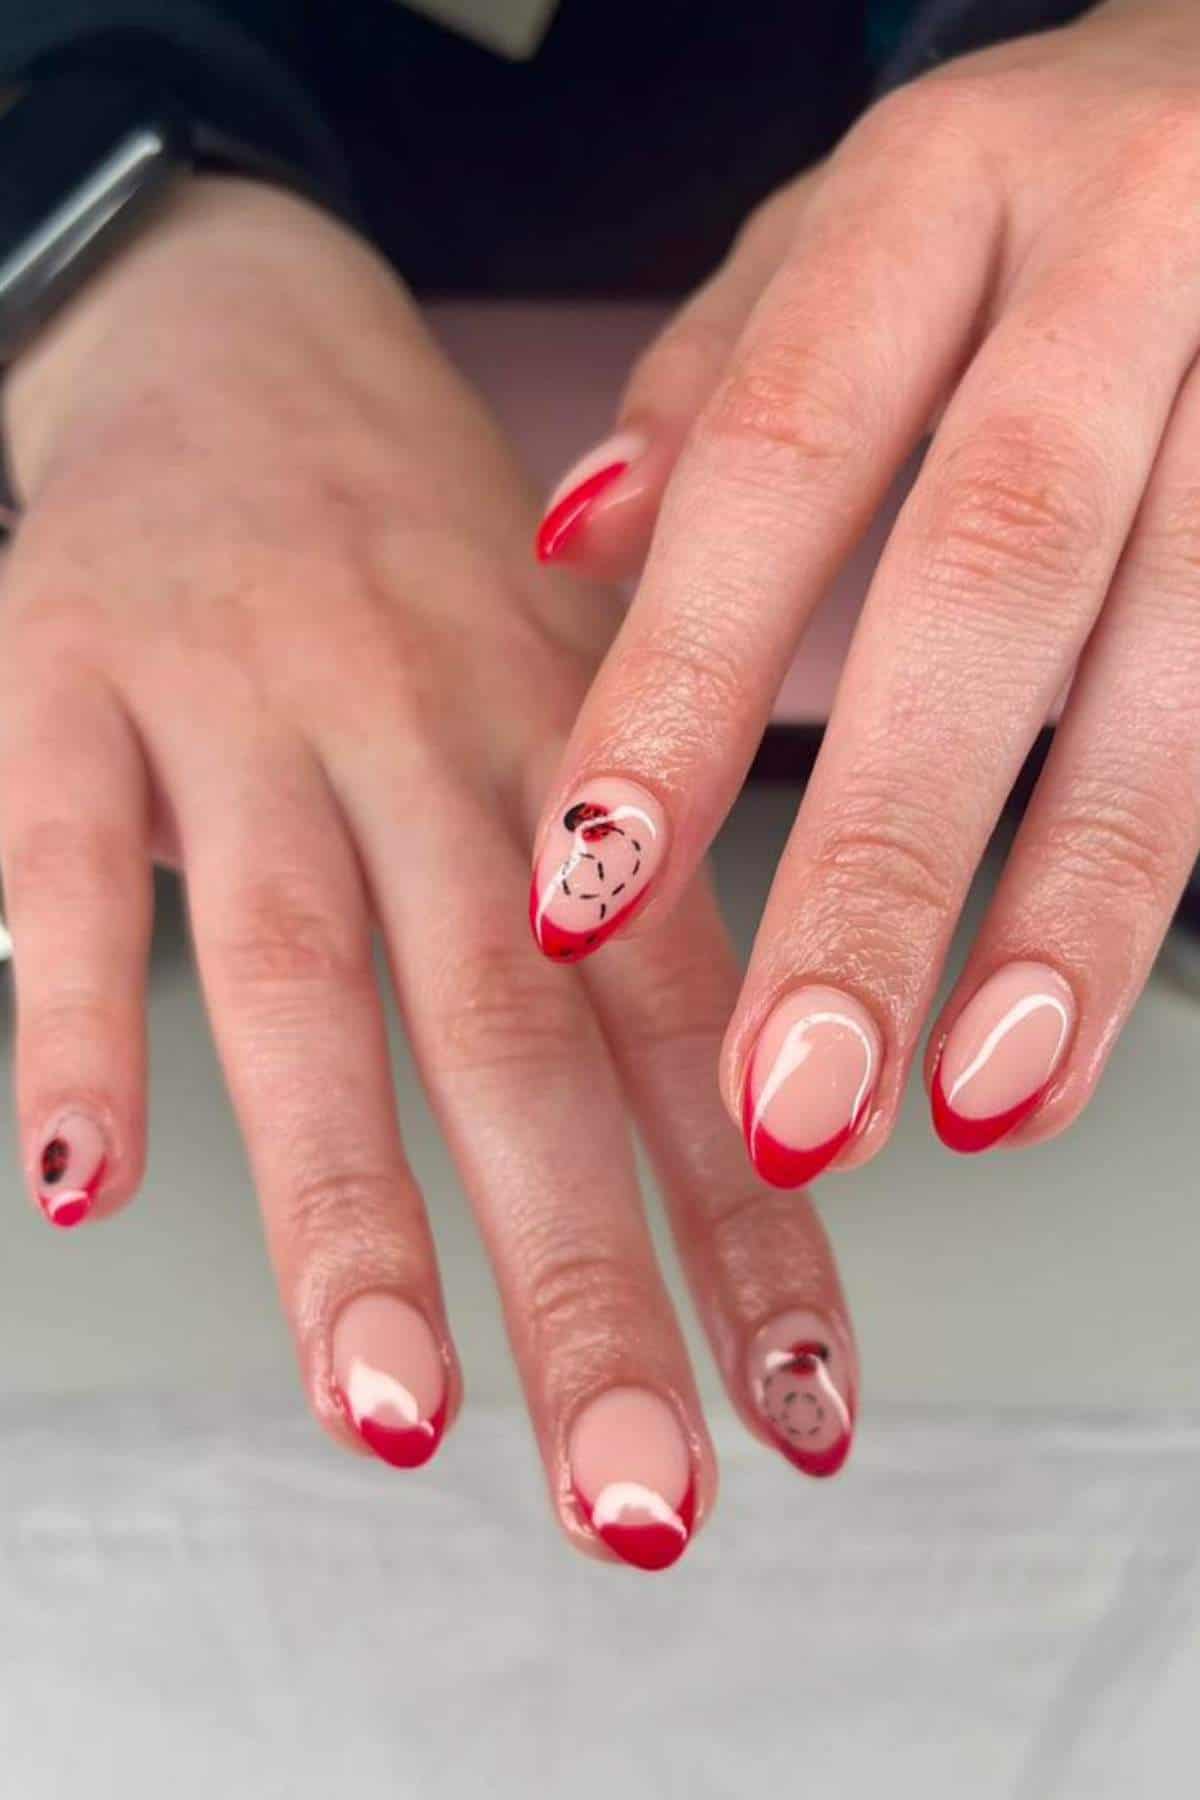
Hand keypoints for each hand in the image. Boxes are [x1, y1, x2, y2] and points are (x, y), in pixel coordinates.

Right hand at [0, 176, 857, 1568]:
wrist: (243, 334)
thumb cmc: (421, 566)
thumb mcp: (566, 698)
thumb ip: (625, 907)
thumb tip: (740, 1145)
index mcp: (577, 751)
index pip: (685, 1018)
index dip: (756, 1222)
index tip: (808, 1410)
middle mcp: (434, 734)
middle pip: (520, 1032)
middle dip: (586, 1278)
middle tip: (638, 1495)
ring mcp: (248, 709)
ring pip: (310, 973)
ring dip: (345, 1204)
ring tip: (387, 1409)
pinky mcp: (68, 686)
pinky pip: (65, 863)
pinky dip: (81, 1016)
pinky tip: (84, 1179)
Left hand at [533, 0, 1199, 1179]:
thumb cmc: (1031, 183)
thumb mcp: (856, 224)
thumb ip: (722, 383)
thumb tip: (574, 543)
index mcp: (947, 188)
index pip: (783, 459)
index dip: (685, 687)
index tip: (590, 888)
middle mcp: (1125, 259)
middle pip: (992, 582)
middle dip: (883, 858)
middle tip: (790, 1083)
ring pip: (1179, 663)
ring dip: (1067, 912)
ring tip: (967, 1103)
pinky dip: (1159, 884)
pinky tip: (1069, 1029)